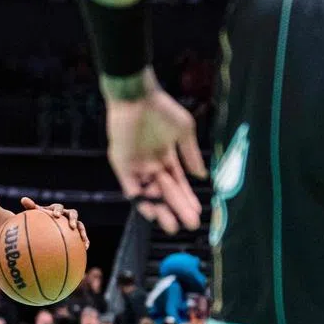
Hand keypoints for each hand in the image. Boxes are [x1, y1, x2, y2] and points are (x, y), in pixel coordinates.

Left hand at [20, 197, 88, 248]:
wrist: (46, 227)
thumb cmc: (39, 220)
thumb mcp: (35, 215)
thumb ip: (31, 207)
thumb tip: (23, 199)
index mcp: (56, 209)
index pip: (58, 207)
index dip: (58, 210)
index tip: (56, 216)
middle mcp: (66, 215)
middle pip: (73, 213)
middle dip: (73, 219)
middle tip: (72, 226)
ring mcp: (72, 223)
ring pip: (80, 225)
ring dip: (82, 231)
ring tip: (82, 238)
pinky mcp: (76, 232)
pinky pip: (82, 236)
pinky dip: (85, 240)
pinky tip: (86, 247)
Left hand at [104, 69, 206, 233]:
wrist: (136, 98)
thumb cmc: (161, 110)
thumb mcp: (183, 131)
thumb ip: (191, 155)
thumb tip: (202, 176)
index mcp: (166, 156)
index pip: (177, 183)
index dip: (187, 198)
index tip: (197, 212)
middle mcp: (150, 164)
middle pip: (165, 192)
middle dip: (177, 208)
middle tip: (189, 225)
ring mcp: (136, 165)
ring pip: (149, 193)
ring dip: (160, 209)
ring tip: (172, 225)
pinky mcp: (121, 165)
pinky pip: (131, 187)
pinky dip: (140, 200)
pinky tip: (152, 213)